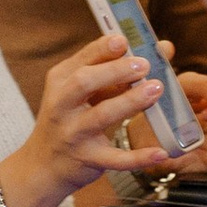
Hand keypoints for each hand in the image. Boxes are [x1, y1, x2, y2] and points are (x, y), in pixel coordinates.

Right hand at [0, 31, 170, 206]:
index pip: (82, 59)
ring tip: (156, 90)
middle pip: (85, 82)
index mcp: (60, 81)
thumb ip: (116, 70)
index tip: (125, 41)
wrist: (43, 165)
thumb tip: (163, 49)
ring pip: (101, 116)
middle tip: (145, 65)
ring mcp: (73, 134)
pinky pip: (116, 159)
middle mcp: (62, 106)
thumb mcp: (81, 92)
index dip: (104, 48)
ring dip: (130, 102)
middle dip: (115, 71)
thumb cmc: (70, 119)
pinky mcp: (87, 159)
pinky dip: (139, 157)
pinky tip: (161, 152)